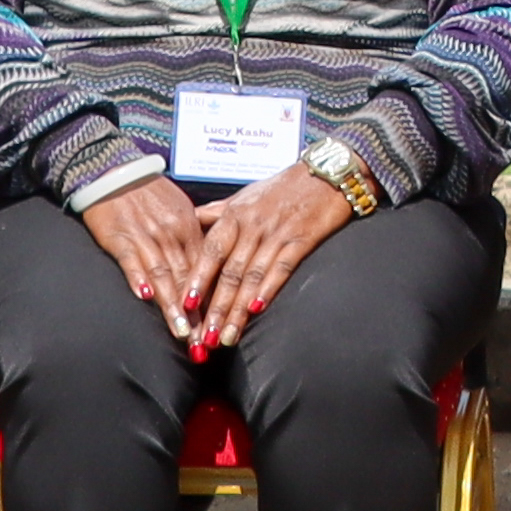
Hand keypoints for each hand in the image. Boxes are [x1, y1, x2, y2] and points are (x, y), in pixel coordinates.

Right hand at [79, 177, 206, 327]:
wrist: (114, 169)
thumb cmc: (148, 191)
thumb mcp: (180, 209)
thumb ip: (194, 236)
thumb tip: (210, 265)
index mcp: (189, 228)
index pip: (205, 271)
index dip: (212, 302)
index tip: (218, 328)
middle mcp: (171, 235)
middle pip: (187, 281)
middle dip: (196, 316)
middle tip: (204, 345)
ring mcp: (146, 237)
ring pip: (163, 276)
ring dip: (173, 306)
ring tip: (182, 333)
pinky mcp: (120, 238)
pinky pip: (131, 260)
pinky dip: (138, 278)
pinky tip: (145, 297)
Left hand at [187, 162, 359, 337]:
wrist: (325, 173)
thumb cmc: (282, 187)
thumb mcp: (244, 196)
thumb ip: (217, 213)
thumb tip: (191, 222)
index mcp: (234, 215)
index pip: (210, 251)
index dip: (198, 278)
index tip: (185, 304)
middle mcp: (252, 225)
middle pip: (229, 272)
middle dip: (215, 307)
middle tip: (204, 337)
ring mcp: (276, 233)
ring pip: (252, 276)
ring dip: (238, 310)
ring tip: (226, 336)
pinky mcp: (301, 240)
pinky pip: (282, 267)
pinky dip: (268, 288)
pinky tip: (257, 310)